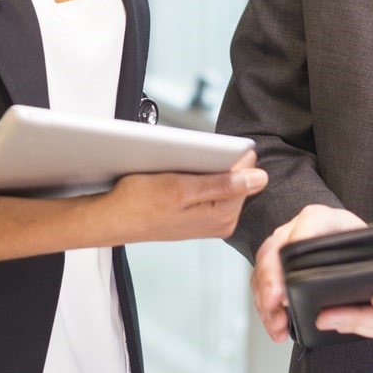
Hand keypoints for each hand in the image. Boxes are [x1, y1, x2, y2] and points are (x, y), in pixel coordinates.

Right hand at [97, 150, 265, 244]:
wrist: (113, 219)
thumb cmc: (139, 204)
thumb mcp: (181, 188)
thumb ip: (223, 184)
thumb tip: (259, 178)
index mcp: (223, 216)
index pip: (247, 176)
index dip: (232, 156)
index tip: (212, 149)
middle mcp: (221, 223)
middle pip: (236, 180)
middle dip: (218, 165)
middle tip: (189, 161)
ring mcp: (211, 221)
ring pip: (223, 183)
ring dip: (206, 170)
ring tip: (180, 170)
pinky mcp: (200, 217)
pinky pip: (210, 191)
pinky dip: (198, 179)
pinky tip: (179, 178)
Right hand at [251, 204, 366, 341]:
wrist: (341, 242)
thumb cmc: (352, 243)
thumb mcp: (363, 244)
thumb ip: (361, 256)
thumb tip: (364, 281)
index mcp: (320, 218)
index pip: (308, 223)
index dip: (299, 241)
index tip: (295, 264)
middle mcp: (293, 230)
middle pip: (275, 250)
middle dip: (271, 278)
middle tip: (275, 300)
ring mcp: (278, 248)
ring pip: (262, 270)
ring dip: (267, 300)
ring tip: (277, 323)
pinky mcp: (272, 268)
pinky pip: (261, 286)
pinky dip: (266, 309)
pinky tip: (276, 326)